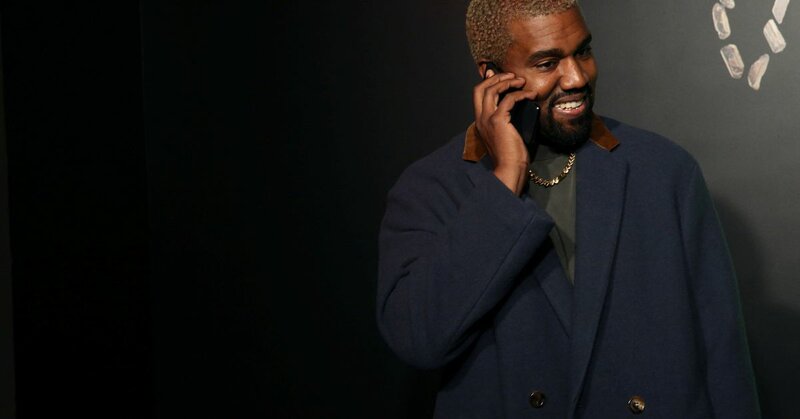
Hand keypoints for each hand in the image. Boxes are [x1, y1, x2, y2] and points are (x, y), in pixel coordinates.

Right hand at [473, 69, 537, 194]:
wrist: (509, 169)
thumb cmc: (511, 156)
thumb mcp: (506, 134)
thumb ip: (507, 120)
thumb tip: (519, 107)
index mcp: (481, 122)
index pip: (478, 95)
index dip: (488, 82)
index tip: (502, 77)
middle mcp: (481, 119)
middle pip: (480, 88)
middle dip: (495, 77)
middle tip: (511, 75)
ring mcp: (487, 119)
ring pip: (491, 89)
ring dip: (507, 81)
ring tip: (520, 81)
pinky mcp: (498, 120)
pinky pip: (509, 99)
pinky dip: (520, 94)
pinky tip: (530, 96)